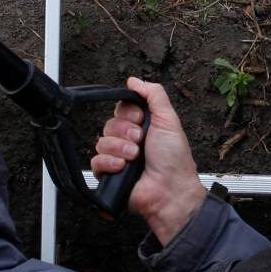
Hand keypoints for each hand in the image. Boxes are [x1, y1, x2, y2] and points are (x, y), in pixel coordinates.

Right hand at [92, 77, 204, 244]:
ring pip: (102, 141)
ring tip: (135, 157)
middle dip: (125, 132)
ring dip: (120, 148)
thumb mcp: (168, 119)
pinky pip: (96, 160)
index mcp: (142, 127)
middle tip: (140, 141)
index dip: (128, 113)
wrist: (170, 190)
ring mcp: (118, 158)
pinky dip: (110, 163)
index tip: (140, 119)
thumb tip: (135, 80)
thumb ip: (154, 95)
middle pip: (110, 124)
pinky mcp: (109, 174)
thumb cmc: (174, 160)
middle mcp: (129, 141)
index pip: (121, 109)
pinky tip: (123, 167)